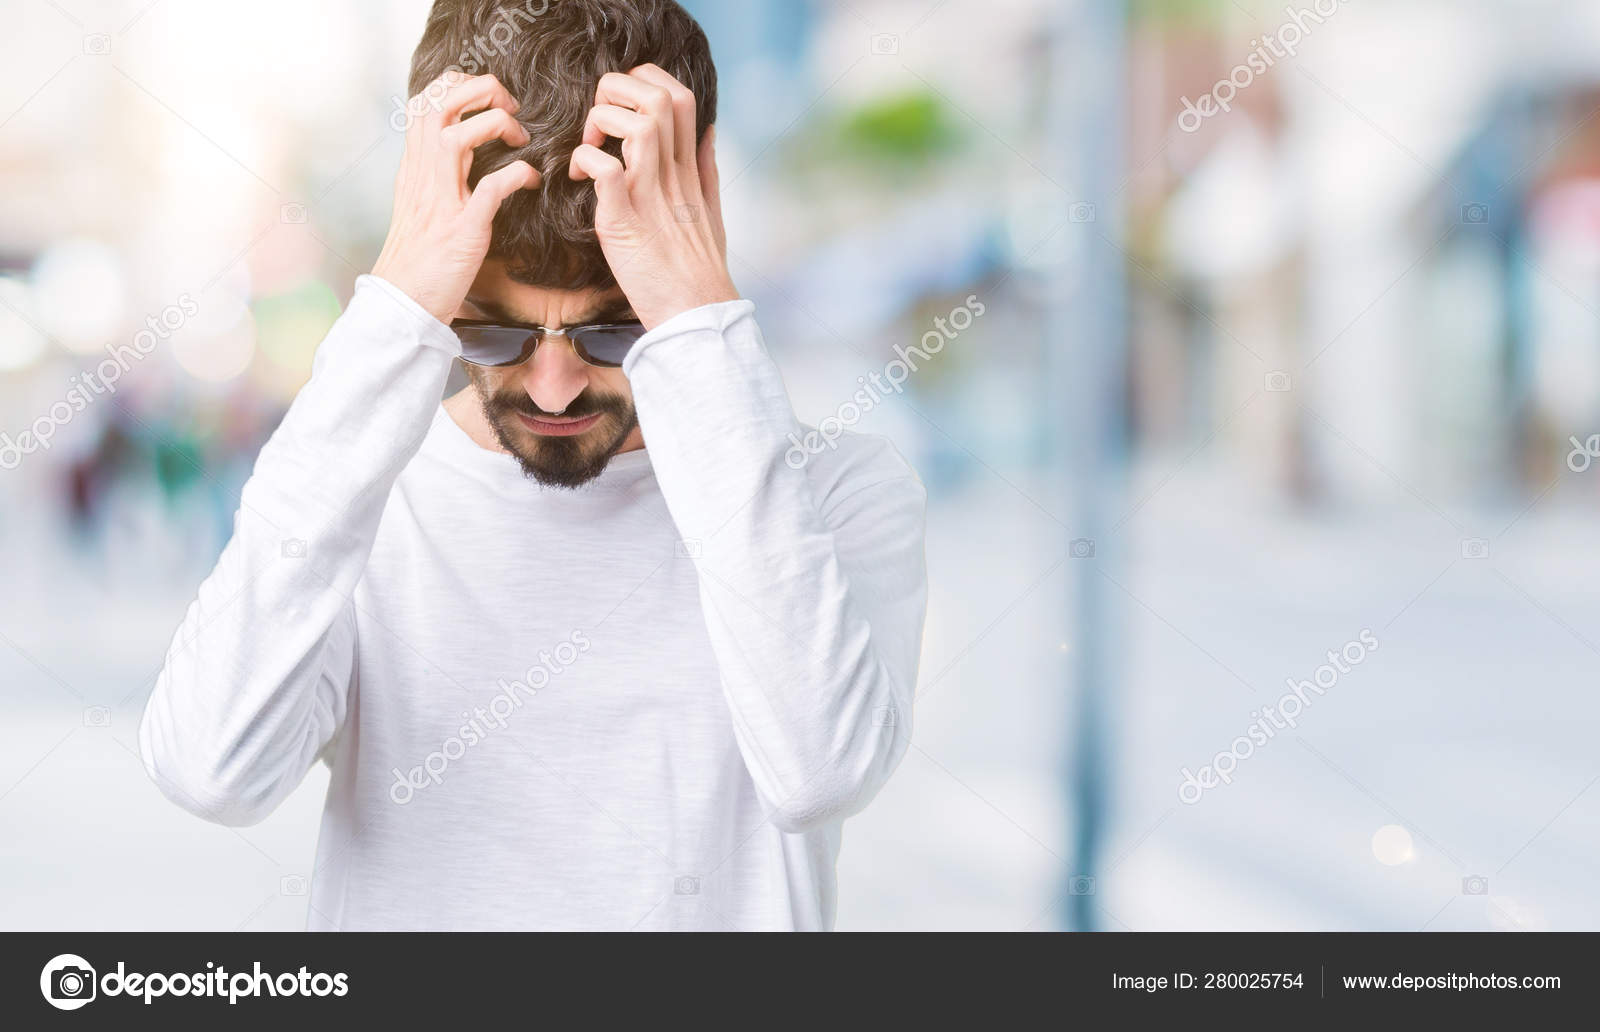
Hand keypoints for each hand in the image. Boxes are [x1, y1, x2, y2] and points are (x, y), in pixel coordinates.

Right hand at [373, 72, 539, 322]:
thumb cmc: (418, 258)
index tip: (489, 100)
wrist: (402, 304)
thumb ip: (434, 173)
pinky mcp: (462, 230)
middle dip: (481, 91)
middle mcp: (422, 176)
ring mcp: (440, 201)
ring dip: (496, 126)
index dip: (458, 85)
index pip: (424, 102)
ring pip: (457, 136)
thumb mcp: (419, 204)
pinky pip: (492, 188)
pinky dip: (517, 176)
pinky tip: (531, 180)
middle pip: (439, 104)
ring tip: (518, 138)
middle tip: (509, 109)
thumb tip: (457, 149)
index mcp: (414, 167)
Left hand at [568, 64, 737, 330]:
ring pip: (636, 123)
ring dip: (601, 122)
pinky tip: (577, 177)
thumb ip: (706, 168)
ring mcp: (650, 196)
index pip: (680, 96)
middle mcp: (673, 175)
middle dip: (617, 91)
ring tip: (588, 146)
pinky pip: (605, 169)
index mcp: (689, 170)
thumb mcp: (711, 212)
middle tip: (598, 121)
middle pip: (658, 97)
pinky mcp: (624, 221)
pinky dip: (584, 161)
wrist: (695, 316)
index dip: (646, 82)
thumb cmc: (698, 271)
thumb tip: (708, 130)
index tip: (622, 104)